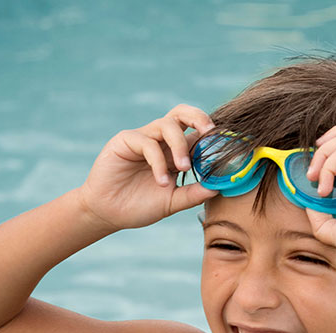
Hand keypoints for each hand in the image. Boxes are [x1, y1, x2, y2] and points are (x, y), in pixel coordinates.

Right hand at [78, 105, 218, 231]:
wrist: (108, 214)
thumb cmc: (139, 207)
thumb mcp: (172, 203)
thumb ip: (193, 194)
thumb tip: (219, 187)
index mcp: (174, 152)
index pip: (196, 134)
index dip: (212, 137)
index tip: (227, 148)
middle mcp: (160, 141)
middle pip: (182, 114)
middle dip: (199, 117)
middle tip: (210, 132)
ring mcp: (143, 138)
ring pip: (167, 125)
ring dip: (180, 146)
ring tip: (183, 169)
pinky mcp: (125, 140)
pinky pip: (148, 142)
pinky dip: (158, 161)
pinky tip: (160, 181)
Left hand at [303, 125, 335, 262]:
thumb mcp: (333, 228)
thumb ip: (319, 215)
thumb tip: (307, 203)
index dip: (330, 148)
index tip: (313, 171)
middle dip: (325, 143)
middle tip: (311, 171)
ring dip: (323, 155)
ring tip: (315, 180)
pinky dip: (329, 166)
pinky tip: (326, 189)